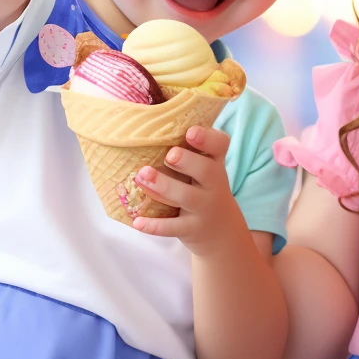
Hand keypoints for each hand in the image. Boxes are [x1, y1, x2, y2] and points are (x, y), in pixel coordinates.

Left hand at [130, 126, 249, 256]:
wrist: (221, 229)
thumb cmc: (203, 189)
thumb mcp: (205, 169)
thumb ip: (186, 152)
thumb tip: (145, 129)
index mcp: (215, 163)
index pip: (220, 145)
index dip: (207, 138)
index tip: (190, 132)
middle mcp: (214, 184)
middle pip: (207, 171)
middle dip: (187, 161)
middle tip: (170, 155)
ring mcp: (204, 207)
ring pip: (187, 197)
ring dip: (164, 186)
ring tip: (142, 176)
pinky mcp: (192, 228)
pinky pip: (173, 227)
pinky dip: (155, 226)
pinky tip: (137, 222)